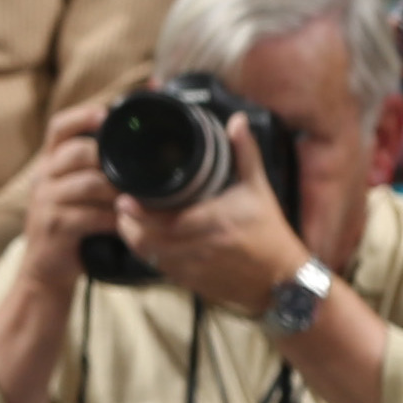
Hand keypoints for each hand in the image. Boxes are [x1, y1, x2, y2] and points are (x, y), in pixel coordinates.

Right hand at [17, 100, 118, 299]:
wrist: (47, 271)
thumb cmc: (71, 228)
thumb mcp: (75, 193)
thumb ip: (95, 170)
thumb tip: (136, 148)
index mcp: (50, 164)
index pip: (59, 127)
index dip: (83, 116)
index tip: (108, 114)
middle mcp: (43, 178)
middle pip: (78, 152)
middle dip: (111, 159)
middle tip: (137, 171)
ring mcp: (46, 203)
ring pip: (88, 183)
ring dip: (118, 191)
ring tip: (137, 199)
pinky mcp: (55, 227)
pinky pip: (91, 215)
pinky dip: (114, 218)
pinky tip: (126, 223)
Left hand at [110, 111, 315, 314]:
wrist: (282, 279)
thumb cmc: (269, 231)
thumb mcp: (259, 189)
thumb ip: (245, 154)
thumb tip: (237, 121)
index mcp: (216, 221)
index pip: (167, 220)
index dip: (140, 212)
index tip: (125, 199)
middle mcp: (202, 246)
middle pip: (150, 239)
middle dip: (129, 223)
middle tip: (120, 206)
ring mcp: (195, 267)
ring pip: (151, 256)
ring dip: (134, 239)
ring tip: (126, 220)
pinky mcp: (192, 282)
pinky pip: (160, 269)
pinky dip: (148, 255)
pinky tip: (144, 240)